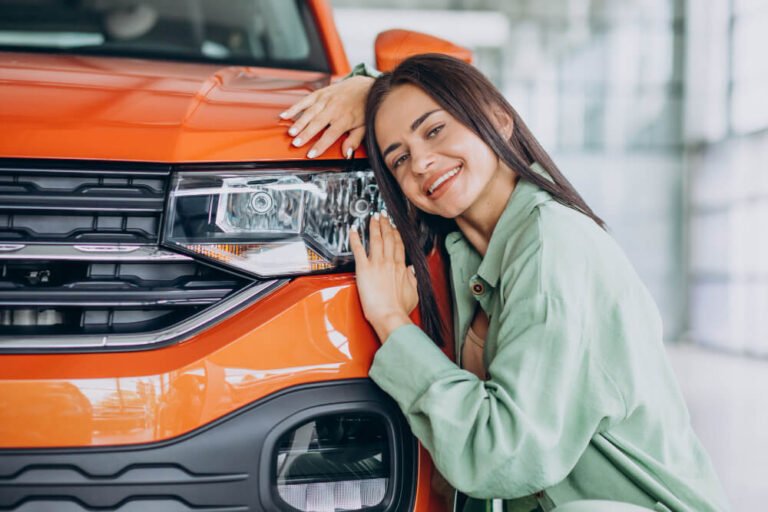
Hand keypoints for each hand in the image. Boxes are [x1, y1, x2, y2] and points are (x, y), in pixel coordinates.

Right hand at [280, 75, 373, 158]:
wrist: (367, 86)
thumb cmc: (365, 108)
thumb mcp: (364, 127)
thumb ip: (354, 140)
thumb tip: (347, 153)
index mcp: (345, 119)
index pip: (331, 135)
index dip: (320, 145)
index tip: (311, 154)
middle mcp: (335, 108)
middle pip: (318, 123)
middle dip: (306, 134)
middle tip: (296, 143)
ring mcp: (327, 99)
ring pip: (310, 112)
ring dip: (299, 122)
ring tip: (291, 132)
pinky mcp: (321, 93)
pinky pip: (306, 100)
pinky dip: (295, 107)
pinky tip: (285, 115)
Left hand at [349, 211, 418, 341]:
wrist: (390, 315)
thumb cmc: (399, 308)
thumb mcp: (413, 292)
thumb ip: (411, 279)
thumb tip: (411, 270)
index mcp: (401, 267)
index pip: (399, 245)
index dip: (396, 234)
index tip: (394, 227)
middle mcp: (389, 262)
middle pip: (388, 238)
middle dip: (386, 225)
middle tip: (383, 216)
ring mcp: (377, 264)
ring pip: (376, 239)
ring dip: (374, 226)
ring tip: (373, 217)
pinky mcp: (364, 269)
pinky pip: (359, 250)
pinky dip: (355, 238)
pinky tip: (353, 230)